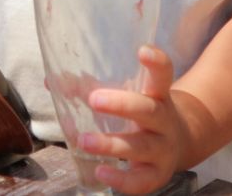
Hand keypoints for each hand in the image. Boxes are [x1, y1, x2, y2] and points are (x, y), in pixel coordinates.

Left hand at [77, 46, 188, 194]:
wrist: (180, 143)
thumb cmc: (143, 113)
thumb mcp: (127, 96)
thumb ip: (91, 87)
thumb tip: (52, 82)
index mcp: (157, 94)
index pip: (163, 74)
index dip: (156, 62)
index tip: (142, 50)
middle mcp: (164, 120)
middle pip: (148, 110)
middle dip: (122, 105)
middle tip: (94, 99)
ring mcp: (163, 149)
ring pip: (141, 146)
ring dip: (111, 144)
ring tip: (84, 141)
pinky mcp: (158, 174)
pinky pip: (141, 180)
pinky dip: (121, 179)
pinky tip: (101, 171)